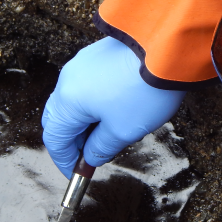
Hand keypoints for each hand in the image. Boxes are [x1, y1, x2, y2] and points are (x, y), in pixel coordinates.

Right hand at [42, 37, 185, 177]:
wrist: (166, 48)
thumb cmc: (144, 91)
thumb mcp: (123, 130)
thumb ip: (101, 148)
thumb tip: (90, 156)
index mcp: (68, 101)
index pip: (55, 138)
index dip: (64, 160)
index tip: (76, 173)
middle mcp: (68, 79)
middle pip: (58, 118)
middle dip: (72, 140)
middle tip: (89, 156)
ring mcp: (81, 64)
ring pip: (72, 100)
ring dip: (83, 122)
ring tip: (106, 135)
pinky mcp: (97, 55)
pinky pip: (85, 85)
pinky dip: (92, 103)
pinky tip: (113, 110)